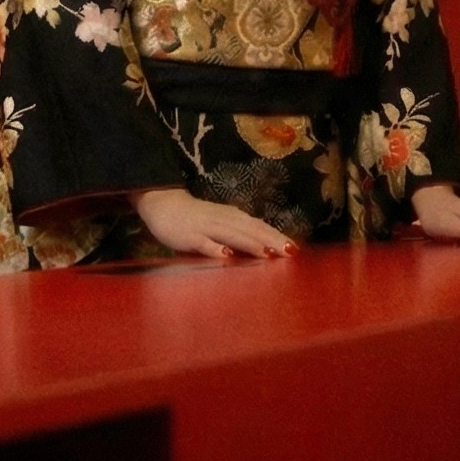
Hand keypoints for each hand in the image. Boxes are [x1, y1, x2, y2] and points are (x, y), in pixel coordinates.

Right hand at [130, 187, 296, 259]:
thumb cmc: (197, 219)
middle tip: (290, 252)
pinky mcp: (190, 236)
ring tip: (268, 253)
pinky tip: (226, 255)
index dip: (277, 236)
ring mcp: (207, 227)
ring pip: (232, 234)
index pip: (259, 227)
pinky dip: (215, 248)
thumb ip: (240, 236)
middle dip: (271, 241)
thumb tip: (266, 249)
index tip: (295, 249)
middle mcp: (224, 219)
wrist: (163, 205)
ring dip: (250, 243)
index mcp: (233, 217)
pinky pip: (204, 243)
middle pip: (251, 230)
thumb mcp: (222, 225)